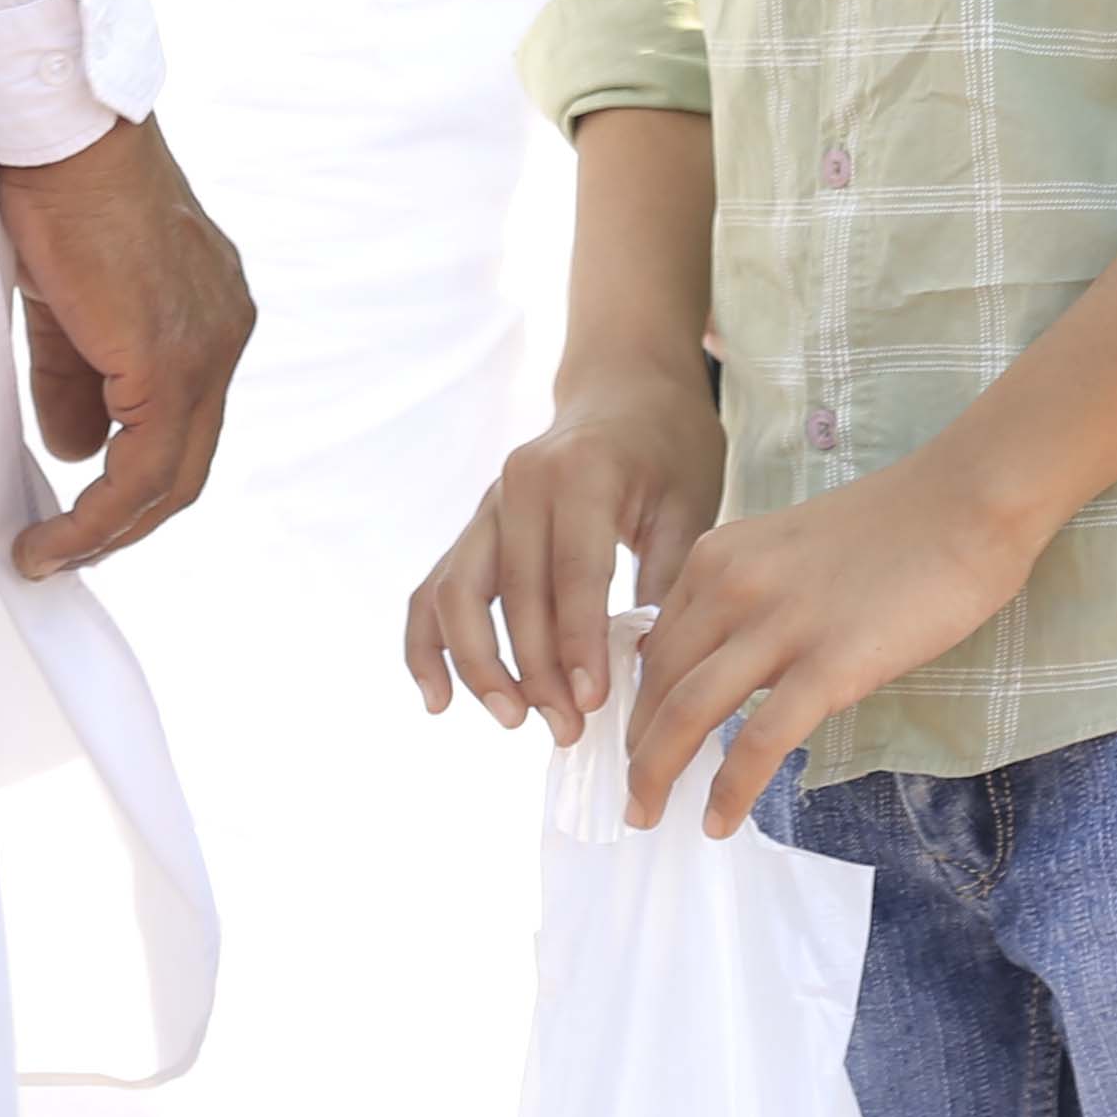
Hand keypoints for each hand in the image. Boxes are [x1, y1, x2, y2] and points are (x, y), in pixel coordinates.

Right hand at [0, 116, 249, 577]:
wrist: (64, 139)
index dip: (135, 480)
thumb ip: (76, 379)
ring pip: (168, 476)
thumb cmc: (62, 194)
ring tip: (49, 554)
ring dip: (107, 529)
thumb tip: (76, 452)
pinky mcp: (169, 360)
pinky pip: (139, 467)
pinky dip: (97, 513)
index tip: (82, 516)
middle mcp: (224, 334)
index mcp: (211, 312)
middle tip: (64, 551)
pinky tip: (53, 531)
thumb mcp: (69, 305)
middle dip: (124, 521)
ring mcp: (206, 349)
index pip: (184, 423)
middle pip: (187, 463)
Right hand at [401, 362, 728, 741]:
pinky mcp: (474, 526)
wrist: (626, 387)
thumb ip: (667, 577)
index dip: (579, 644)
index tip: (592, 704)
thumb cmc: (669, 445)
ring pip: (457, 592)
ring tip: (513, 720)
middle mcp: (521, 484)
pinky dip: (426, 645)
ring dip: (478, 664)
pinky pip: (434, 588)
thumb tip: (648, 666)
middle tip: (568, 730)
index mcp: (582, 472)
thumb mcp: (691, 501)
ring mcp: (488, 504)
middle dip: (536, 671)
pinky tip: (438, 700)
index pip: (574, 572)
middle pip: (513, 593)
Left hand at [617, 452, 1042, 840]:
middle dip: (635, 749)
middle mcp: (731, 585)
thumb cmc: (895, 528)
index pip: (654, 644)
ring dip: (657, 775)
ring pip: (688, 713)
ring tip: (649, 816)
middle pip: (657, 683)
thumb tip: (724, 665)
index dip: (636, 703)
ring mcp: (779, 624)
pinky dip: (730, 790)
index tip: (636, 743)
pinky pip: (759, 742)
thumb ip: (748, 597)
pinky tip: (720, 822)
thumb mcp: (790, 550)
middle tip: (631, 798)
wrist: (966, 500)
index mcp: (719, 556)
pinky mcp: (830, 664)